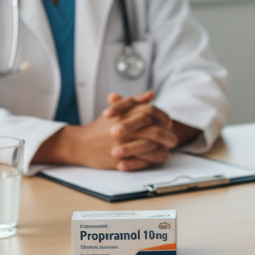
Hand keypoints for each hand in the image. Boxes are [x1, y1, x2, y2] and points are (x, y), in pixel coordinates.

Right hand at [33, 90, 178, 171]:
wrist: (80, 144)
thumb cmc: (100, 127)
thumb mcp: (117, 110)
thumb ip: (135, 102)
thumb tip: (151, 94)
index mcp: (126, 114)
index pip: (151, 112)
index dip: (163, 116)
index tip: (168, 122)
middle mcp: (126, 128)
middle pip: (155, 130)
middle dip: (168, 135)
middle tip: (173, 138)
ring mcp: (124, 144)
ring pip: (152, 146)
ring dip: (164, 148)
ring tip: (169, 149)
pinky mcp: (121, 158)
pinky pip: (144, 160)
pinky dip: (154, 159)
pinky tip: (159, 158)